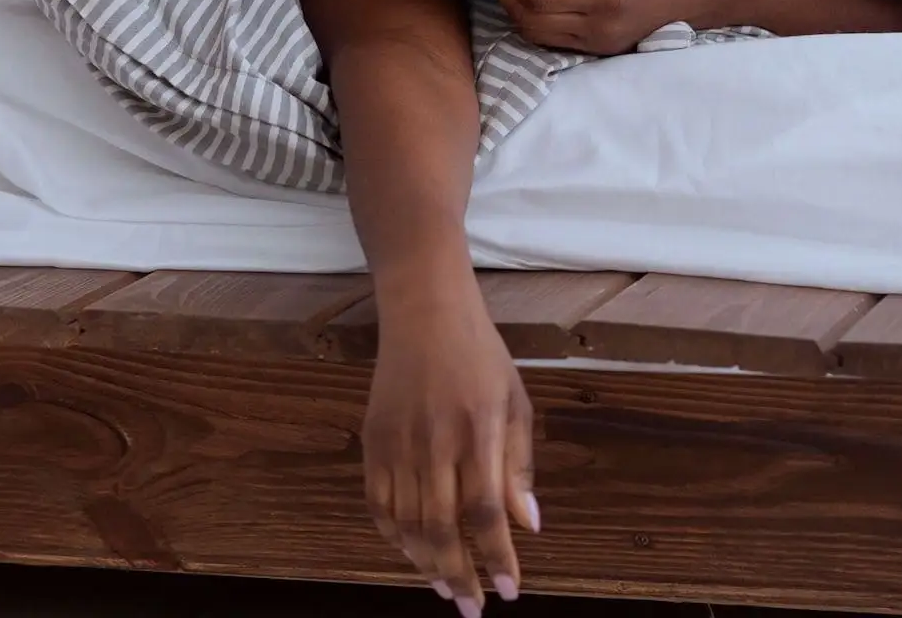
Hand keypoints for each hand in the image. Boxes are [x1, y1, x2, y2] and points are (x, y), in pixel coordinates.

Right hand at [364, 291, 537, 615]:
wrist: (424, 313)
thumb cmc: (480, 355)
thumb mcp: (516, 402)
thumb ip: (519, 466)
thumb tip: (529, 525)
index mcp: (479, 431)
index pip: (487, 511)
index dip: (497, 556)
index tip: (510, 591)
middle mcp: (436, 442)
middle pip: (443, 528)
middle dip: (460, 576)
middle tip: (472, 607)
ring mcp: (398, 443)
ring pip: (408, 523)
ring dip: (427, 563)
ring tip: (446, 587)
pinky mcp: (372, 441)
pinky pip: (378, 503)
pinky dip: (393, 536)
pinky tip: (411, 552)